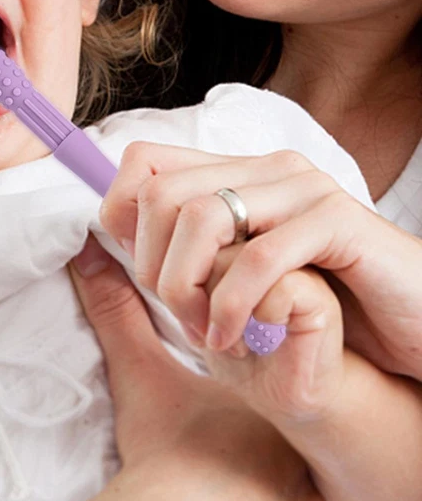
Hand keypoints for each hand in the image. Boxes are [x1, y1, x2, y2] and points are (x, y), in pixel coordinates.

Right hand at [69, 234, 324, 500]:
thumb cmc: (166, 454)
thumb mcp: (140, 374)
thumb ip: (117, 312)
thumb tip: (88, 254)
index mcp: (273, 413)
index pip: (279, 384)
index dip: (247, 378)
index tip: (219, 379)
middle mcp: (298, 468)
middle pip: (282, 436)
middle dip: (249, 430)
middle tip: (214, 428)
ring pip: (283, 489)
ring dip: (251, 476)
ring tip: (211, 468)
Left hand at [101, 142, 421, 378]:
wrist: (415, 327)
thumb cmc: (320, 308)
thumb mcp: (239, 276)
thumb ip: (189, 249)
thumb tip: (109, 233)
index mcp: (238, 174)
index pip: (144, 162)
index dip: (118, 213)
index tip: (136, 271)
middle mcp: (267, 170)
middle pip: (161, 192)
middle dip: (151, 264)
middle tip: (177, 316)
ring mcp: (303, 190)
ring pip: (202, 217)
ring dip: (186, 286)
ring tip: (203, 332)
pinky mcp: (337, 223)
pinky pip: (259, 257)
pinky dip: (231, 306)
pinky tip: (234, 338)